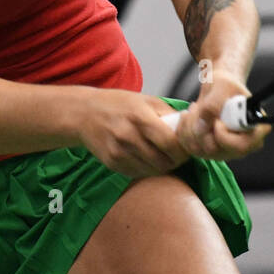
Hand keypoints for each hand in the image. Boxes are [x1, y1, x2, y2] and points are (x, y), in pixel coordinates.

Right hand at [77, 89, 192, 178]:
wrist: (84, 113)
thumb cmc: (118, 104)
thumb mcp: (144, 100)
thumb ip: (167, 114)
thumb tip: (189, 125)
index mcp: (140, 118)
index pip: (170, 143)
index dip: (183, 150)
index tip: (186, 148)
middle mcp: (128, 136)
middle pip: (163, 161)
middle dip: (175, 161)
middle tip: (178, 155)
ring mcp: (119, 152)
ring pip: (152, 171)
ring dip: (162, 167)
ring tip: (163, 156)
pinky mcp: (112, 163)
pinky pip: (138, 173)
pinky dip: (147, 169)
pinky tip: (146, 158)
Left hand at [174, 69, 270, 161]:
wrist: (217, 89)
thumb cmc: (225, 85)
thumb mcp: (222, 86)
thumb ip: (214, 104)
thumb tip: (202, 126)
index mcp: (255, 130)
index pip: (240, 146)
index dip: (223, 136)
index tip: (216, 121)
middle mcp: (243, 146)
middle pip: (215, 150)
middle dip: (200, 127)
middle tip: (200, 107)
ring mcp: (225, 151)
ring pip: (199, 149)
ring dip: (190, 125)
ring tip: (195, 107)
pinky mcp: (208, 152)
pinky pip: (189, 148)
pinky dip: (183, 130)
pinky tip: (189, 116)